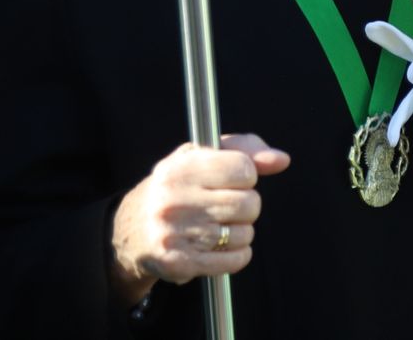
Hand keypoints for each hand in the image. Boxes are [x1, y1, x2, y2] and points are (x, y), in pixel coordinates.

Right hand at [108, 134, 290, 306]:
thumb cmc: (176, 186)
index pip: (244, 169)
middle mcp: (176, 200)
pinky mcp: (181, 263)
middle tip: (224, 206)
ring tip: (216, 225)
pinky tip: (219, 245)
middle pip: (249, 204)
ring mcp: (177, 234)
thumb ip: (245, 149)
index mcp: (182, 168)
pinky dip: (237, 254)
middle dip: (245, 205)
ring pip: (245, 233)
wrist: (130, 230)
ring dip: (240, 231)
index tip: (232, 181)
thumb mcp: (201, 155)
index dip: (246, 176)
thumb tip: (281, 160)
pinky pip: (236, 260)